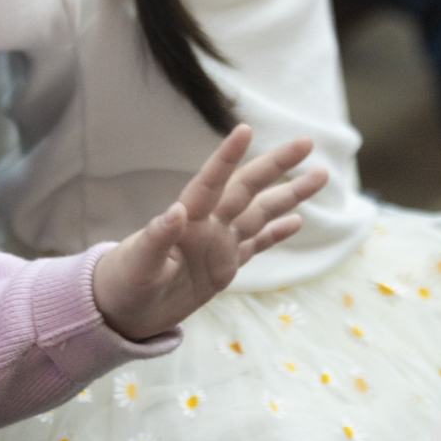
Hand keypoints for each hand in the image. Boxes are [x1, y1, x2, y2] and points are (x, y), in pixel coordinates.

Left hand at [91, 127, 328, 341]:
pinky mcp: (224, 267)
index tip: (244, 129)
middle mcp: (207, 225)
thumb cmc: (122, 284)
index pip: (211, 182)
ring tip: (320, 175)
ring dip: (289, 195)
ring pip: (262, 213)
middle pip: (248, 189)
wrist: (120, 311)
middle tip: (306, 141)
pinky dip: (277, 233)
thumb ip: (154, 239)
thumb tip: (175, 211)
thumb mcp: (136, 265)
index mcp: (187, 221)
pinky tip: (299, 221)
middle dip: (276, 165)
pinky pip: (257, 245)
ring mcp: (218, 244)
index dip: (227, 157)